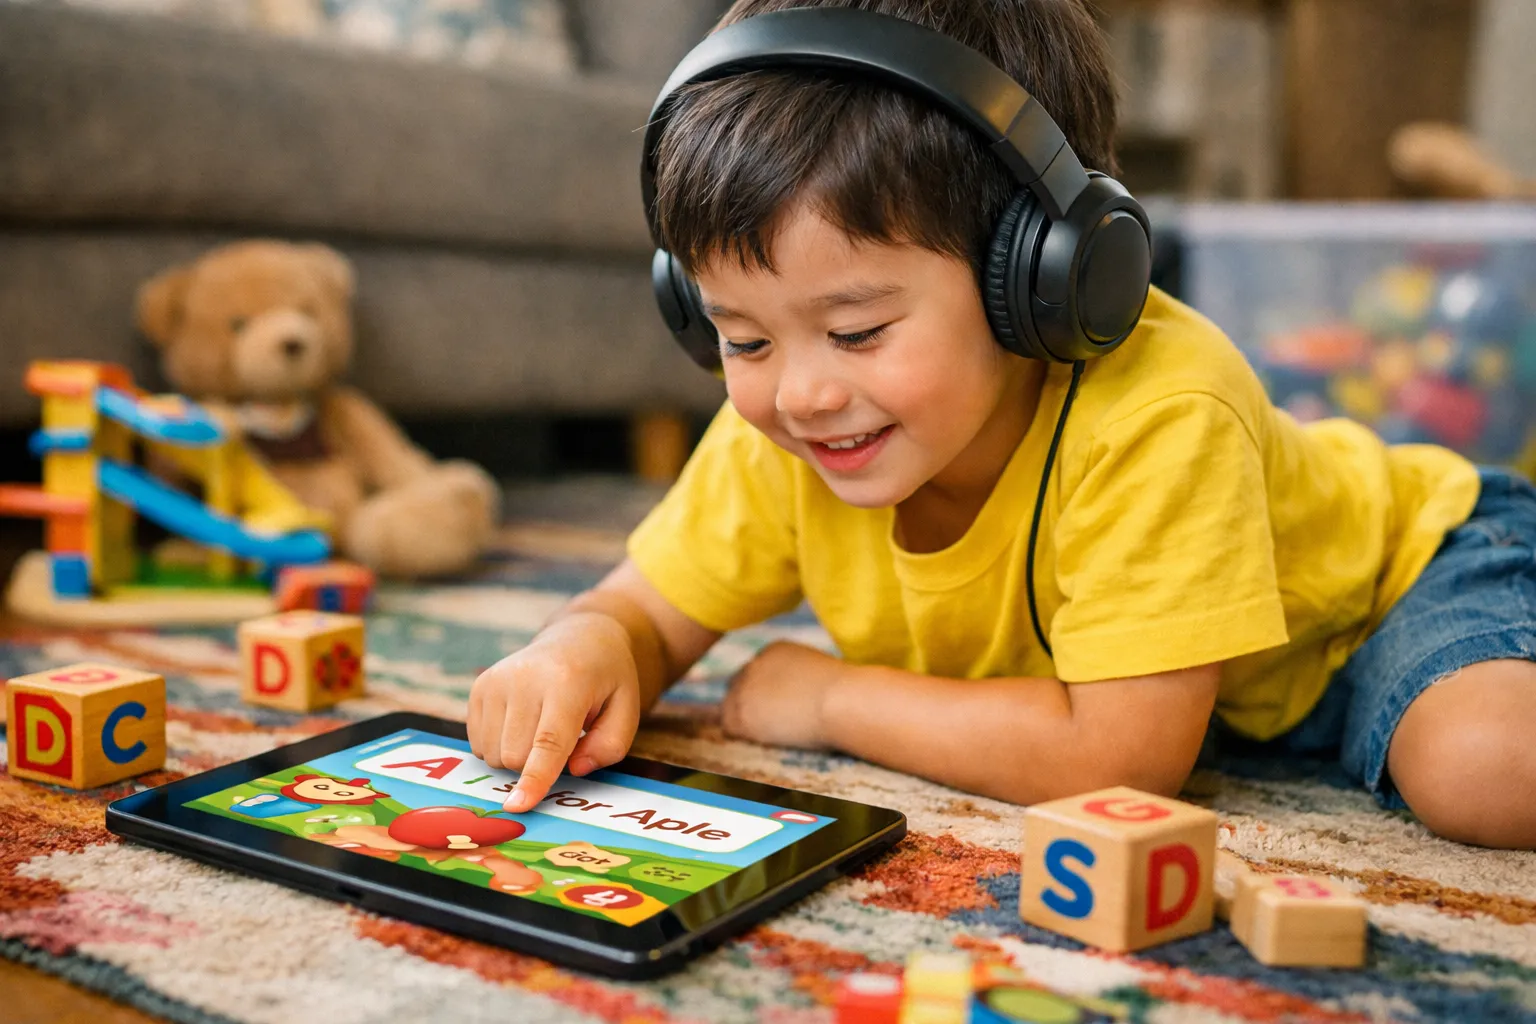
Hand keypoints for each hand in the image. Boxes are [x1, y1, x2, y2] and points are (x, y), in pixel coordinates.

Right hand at [468, 612, 640, 812]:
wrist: (578, 639)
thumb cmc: (606, 681)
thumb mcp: (627, 709)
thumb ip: (609, 746)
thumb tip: (572, 769)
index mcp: (567, 682)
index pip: (548, 741)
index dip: (535, 777)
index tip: (518, 806)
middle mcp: (524, 678)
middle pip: (516, 756)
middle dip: (537, 765)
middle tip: (562, 738)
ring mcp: (495, 680)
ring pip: (494, 754)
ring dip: (518, 756)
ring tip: (542, 725)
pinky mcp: (479, 687)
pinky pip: (479, 744)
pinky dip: (500, 745)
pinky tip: (521, 722)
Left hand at [721, 641, 845, 749]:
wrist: (843, 700)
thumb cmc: (848, 692)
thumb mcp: (823, 674)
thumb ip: (804, 680)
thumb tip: (805, 699)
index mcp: (775, 650)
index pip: (757, 674)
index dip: (765, 694)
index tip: (782, 708)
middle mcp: (754, 664)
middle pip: (738, 687)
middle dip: (751, 705)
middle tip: (773, 725)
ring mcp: (743, 688)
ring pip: (729, 708)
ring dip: (747, 722)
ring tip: (774, 734)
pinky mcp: (739, 713)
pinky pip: (728, 728)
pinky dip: (743, 737)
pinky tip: (767, 740)